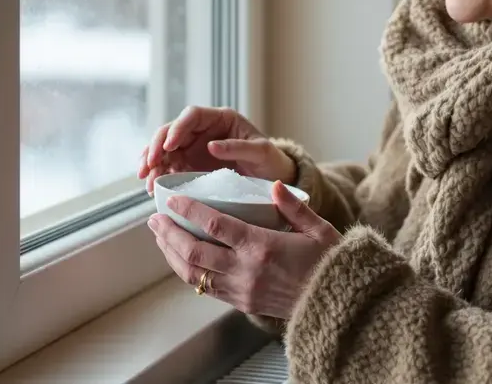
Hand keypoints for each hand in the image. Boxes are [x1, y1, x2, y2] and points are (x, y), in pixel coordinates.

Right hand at [138, 105, 295, 194]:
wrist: (272, 178)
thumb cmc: (270, 160)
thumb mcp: (260, 152)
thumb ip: (238, 147)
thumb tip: (210, 146)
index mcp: (220, 119)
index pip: (192, 115)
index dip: (177, 128)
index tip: (170, 145)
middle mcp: (202, 131)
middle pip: (171, 131)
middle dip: (156, 146)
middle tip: (149, 164)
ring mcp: (193, 148)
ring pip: (165, 150)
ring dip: (152, 162)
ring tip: (145, 179)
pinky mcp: (190, 166)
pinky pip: (168, 167)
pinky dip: (158, 175)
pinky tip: (151, 187)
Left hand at [147, 181, 341, 319]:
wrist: (336, 305)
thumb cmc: (329, 263)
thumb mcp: (318, 229)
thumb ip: (293, 206)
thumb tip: (273, 185)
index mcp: (262, 246)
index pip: (215, 225)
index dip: (189, 211)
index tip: (172, 199)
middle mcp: (246, 270)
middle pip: (194, 252)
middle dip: (169, 234)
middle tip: (154, 218)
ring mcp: (241, 290)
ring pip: (194, 273)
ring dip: (172, 254)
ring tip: (160, 236)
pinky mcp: (241, 303)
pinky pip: (206, 287)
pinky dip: (188, 271)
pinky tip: (181, 258)